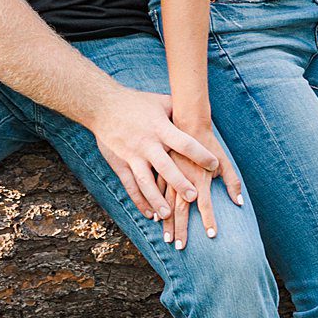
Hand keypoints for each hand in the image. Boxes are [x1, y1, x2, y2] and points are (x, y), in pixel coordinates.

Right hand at [91, 86, 240, 225]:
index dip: (200, 154)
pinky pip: (130, 186)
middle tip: (194, 197)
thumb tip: (203, 114)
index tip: (214, 165)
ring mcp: (132, 155)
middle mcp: (147, 144)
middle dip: (179, 183)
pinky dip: (139, 201)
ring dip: (156, 200)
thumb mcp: (160, 102)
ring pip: (145, 181)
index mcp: (160, 128)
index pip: (184, 143)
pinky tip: (150, 214)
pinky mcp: (120, 164)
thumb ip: (180, 111)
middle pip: (165, 167)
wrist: (103, 106)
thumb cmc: (137, 103)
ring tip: (168, 215)